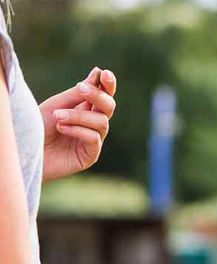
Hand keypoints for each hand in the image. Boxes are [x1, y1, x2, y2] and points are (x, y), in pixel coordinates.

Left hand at [40, 67, 116, 181]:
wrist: (26, 150)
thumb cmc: (38, 127)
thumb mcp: (56, 105)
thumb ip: (77, 93)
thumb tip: (97, 72)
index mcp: (86, 110)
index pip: (104, 96)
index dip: (108, 85)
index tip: (105, 74)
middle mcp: (92, 125)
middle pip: (108, 107)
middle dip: (98, 96)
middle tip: (81, 88)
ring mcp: (93, 141)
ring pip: (101, 122)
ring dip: (78, 116)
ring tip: (57, 116)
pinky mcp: (90, 156)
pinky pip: (93, 138)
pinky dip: (77, 130)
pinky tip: (61, 128)